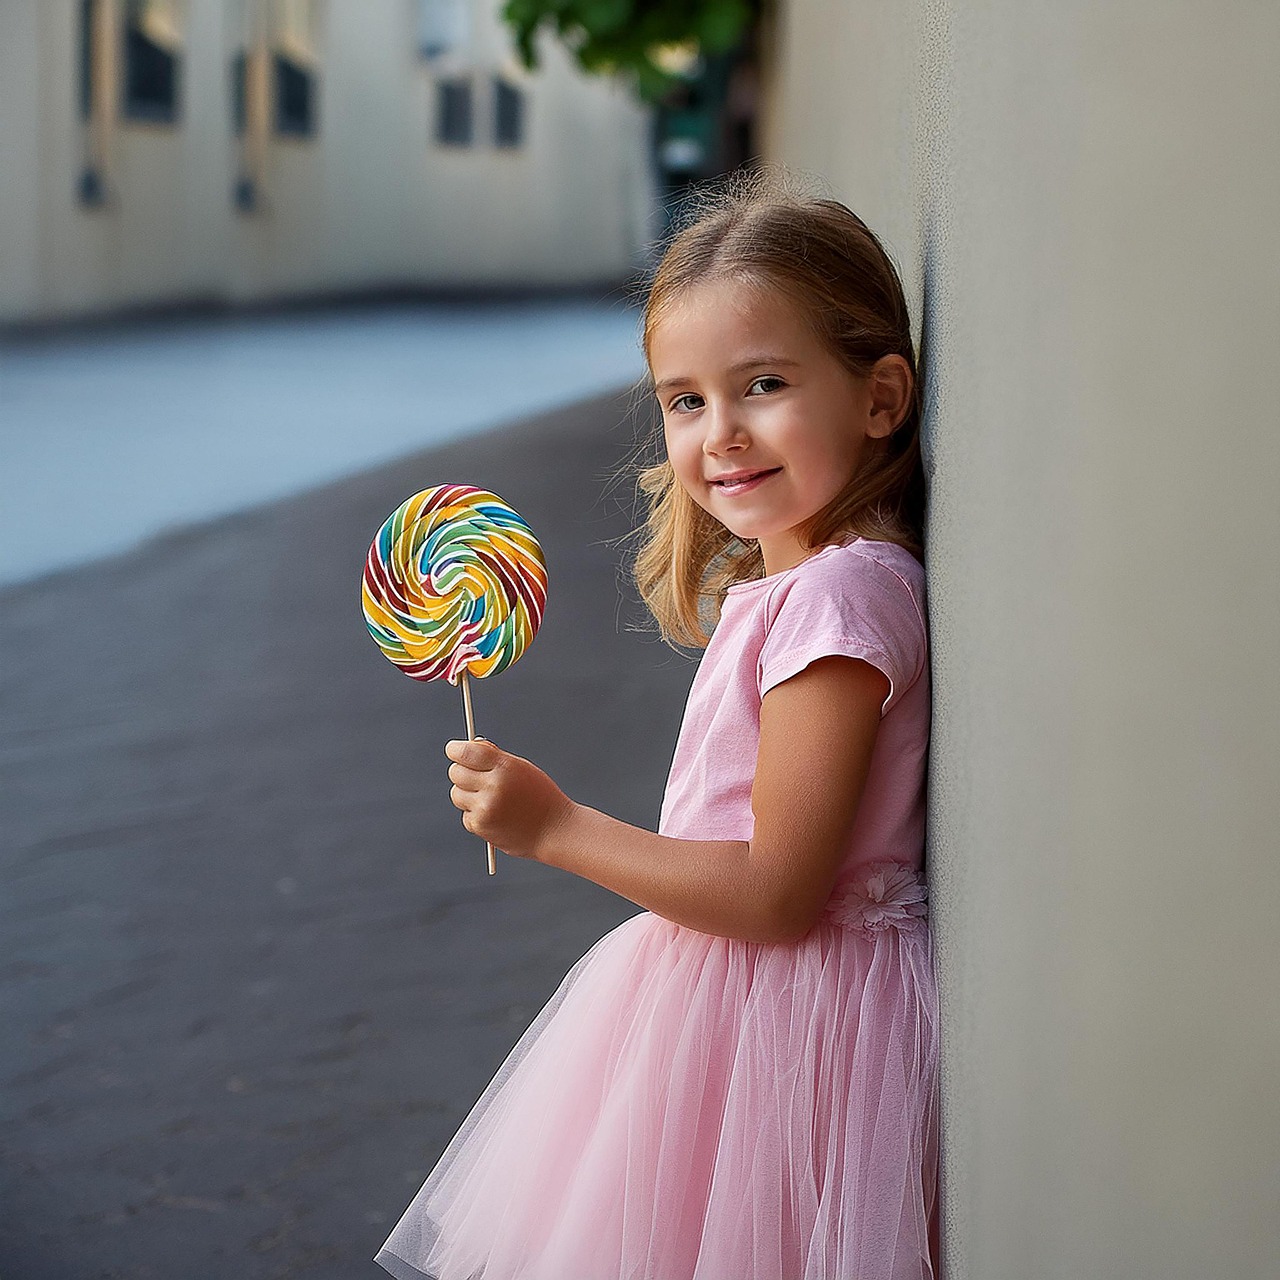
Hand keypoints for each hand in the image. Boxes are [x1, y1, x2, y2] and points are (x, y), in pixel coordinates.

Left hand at [445, 738, 574, 860]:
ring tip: (491, 800)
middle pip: (455, 772)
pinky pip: (465, 815)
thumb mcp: (522, 769)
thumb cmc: (540, 796)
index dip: (455, 749)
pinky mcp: (481, 826)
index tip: (453, 750)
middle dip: (462, 772)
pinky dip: (475, 815)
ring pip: (456, 794)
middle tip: (474, 776)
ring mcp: (485, 807)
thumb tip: (467, 747)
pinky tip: (496, 817)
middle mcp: (493, 786)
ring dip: (467, 795)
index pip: (466, 752)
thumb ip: (494, 758)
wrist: (555, 830)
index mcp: (505, 767)